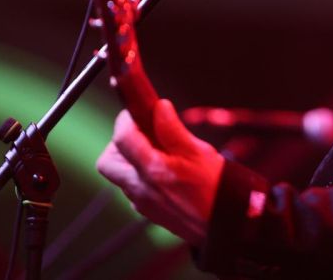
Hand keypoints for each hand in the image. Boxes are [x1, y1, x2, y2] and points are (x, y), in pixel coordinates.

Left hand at [96, 99, 224, 245]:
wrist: (225, 225)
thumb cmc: (216, 188)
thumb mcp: (199, 152)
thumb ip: (173, 130)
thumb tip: (159, 107)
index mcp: (153, 169)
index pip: (122, 138)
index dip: (126, 119)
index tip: (138, 112)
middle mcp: (141, 188)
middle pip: (108, 162)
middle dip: (118, 144)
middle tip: (142, 135)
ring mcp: (142, 203)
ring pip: (121, 176)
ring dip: (131, 160)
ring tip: (157, 152)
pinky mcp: (149, 212)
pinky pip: (134, 190)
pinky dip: (142, 177)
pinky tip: (164, 173)